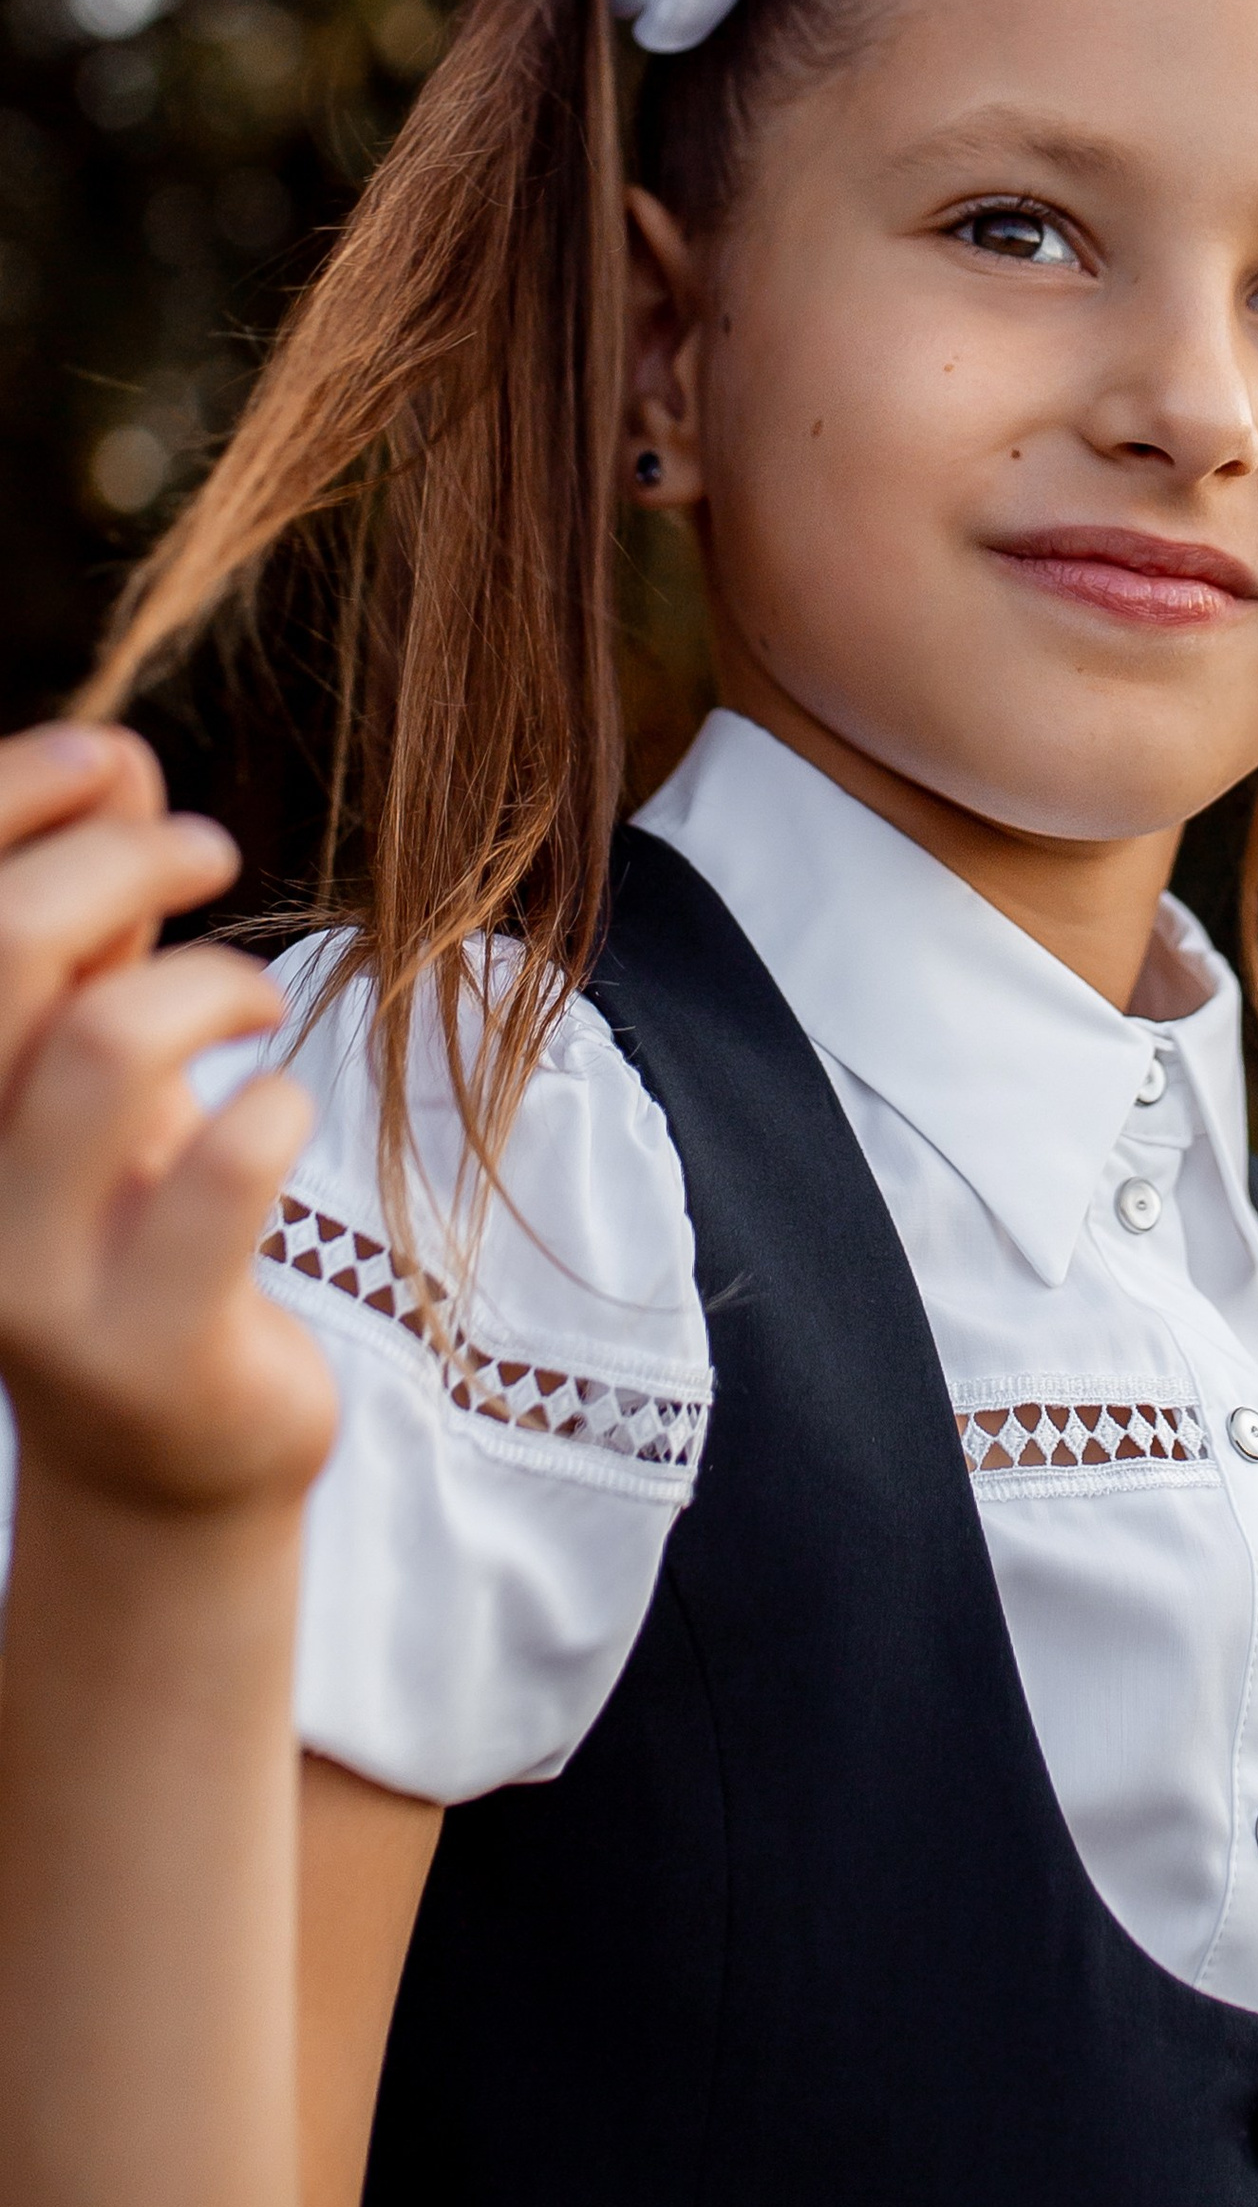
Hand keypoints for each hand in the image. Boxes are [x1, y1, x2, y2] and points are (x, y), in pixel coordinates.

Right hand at [0, 722, 333, 1523]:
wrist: (164, 1449)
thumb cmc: (132, 1214)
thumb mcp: (93, 1055)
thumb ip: (94, 926)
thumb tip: (113, 765)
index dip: (14, 792)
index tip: (115, 757)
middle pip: (3, 952)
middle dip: (122, 863)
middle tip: (212, 853)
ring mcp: (29, 1271)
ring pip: (102, 1048)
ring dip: (209, 983)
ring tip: (253, 999)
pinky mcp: (142, 1342)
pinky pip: (220, 1171)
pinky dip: (274, 1108)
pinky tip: (280, 1113)